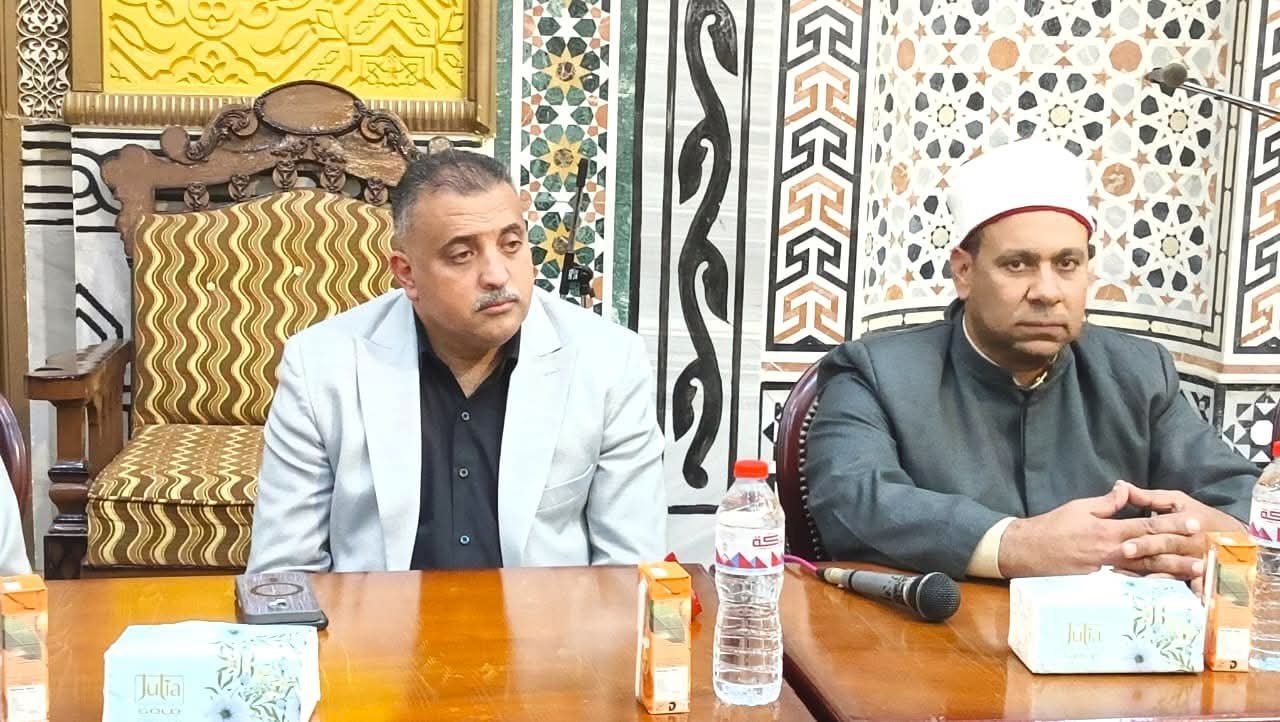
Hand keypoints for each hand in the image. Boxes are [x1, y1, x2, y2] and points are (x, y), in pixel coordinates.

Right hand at [998, 481, 1203, 577]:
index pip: (1145, 526)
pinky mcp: (1100, 584)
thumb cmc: (1051, 527)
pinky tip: (1167, 587)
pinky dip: (1150, 586)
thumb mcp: (1078, 507)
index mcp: (1106, 531)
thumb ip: (1106, 503)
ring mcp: (1106, 571)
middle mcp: (1110, 552)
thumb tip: (1125, 490)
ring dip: (1172, 572)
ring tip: (1194, 573)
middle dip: (1179, 551)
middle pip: (1151, 552)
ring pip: (1145, 571)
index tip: (1193, 522)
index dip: (1171, 524)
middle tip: (1204, 552)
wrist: (1027, 552)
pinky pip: (1129, 584)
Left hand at [1113, 481, 1244, 580]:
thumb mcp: (1178, 502)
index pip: (1163, 527)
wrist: (1236, 539)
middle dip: (1146, 549)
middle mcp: (1193, 541)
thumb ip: (1148, 498)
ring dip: (1151, 572)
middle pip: (1167, 546)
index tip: (1124, 542)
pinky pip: (1183, 583)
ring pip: (1172, 567)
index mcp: (1188, 520)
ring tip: (1127, 576)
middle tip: (1124, 552)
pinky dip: (1169, 588)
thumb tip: (1121, 487)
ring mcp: (1198, 559)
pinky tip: (1152, 593)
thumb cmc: (1200, 516)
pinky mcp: (1200, 575)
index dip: (1145, 534)